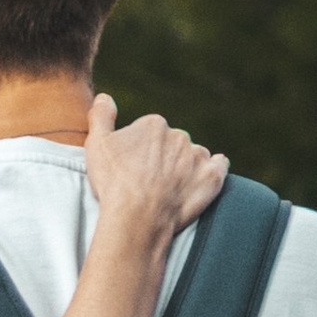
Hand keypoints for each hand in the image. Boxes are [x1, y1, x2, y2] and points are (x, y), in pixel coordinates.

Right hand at [83, 93, 227, 248]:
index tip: (133, 168)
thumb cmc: (114, 183)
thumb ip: (101, 116)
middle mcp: (180, 136)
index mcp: (154, 124)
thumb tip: (105, 98)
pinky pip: (220, 166)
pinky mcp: (212, 178)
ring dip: (186, 166)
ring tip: (170, 188)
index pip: (149, 133)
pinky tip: (204, 177)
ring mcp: (198, 157)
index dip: (140, 152)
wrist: (137, 218)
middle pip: (172, 144)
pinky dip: (215, 168)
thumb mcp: (97, 145)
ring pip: (193, 156)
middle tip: (149, 181)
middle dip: (163, 158)